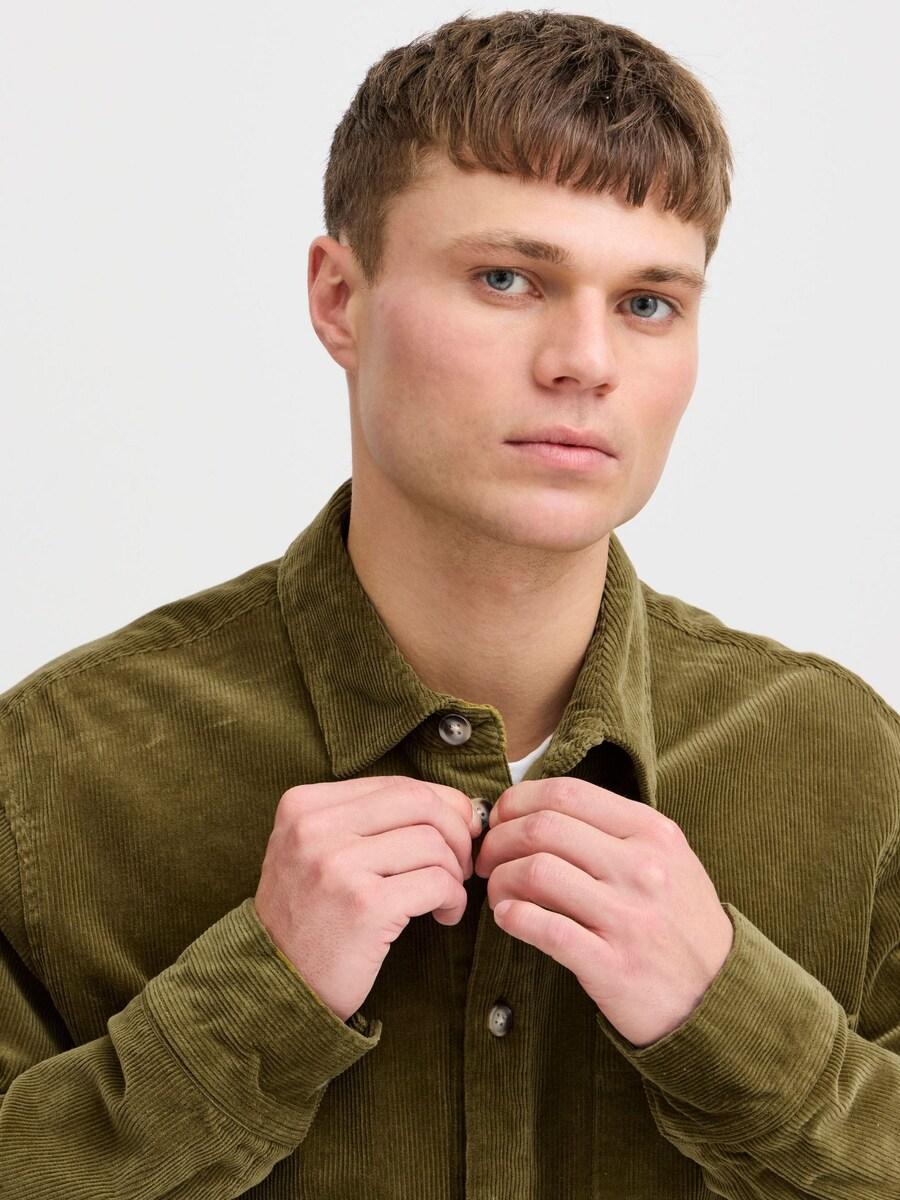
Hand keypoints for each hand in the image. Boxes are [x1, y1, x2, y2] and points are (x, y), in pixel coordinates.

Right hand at [254, 777, 481, 1022]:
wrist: (274, 983)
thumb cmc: (308, 915)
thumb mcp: (314, 849)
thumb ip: (367, 820)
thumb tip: (455, 805)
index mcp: (304, 805)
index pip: (396, 785)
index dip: (441, 804)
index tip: (458, 829)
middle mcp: (316, 828)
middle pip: (420, 803)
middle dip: (456, 831)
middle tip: (461, 863)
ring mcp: (338, 866)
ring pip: (433, 844)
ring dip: (454, 873)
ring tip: (444, 896)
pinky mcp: (365, 906)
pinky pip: (437, 883)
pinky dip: (453, 898)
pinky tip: (444, 915)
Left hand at [473, 777, 733, 1047]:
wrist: (720, 997)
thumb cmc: (679, 921)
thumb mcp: (667, 858)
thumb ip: (612, 828)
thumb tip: (536, 809)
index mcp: (652, 831)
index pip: (567, 792)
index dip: (517, 800)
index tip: (500, 818)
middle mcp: (642, 867)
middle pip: (542, 828)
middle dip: (498, 839)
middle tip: (486, 858)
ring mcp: (628, 916)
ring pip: (535, 872)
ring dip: (500, 879)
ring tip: (497, 891)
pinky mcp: (611, 964)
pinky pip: (542, 927)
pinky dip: (512, 917)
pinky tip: (508, 918)